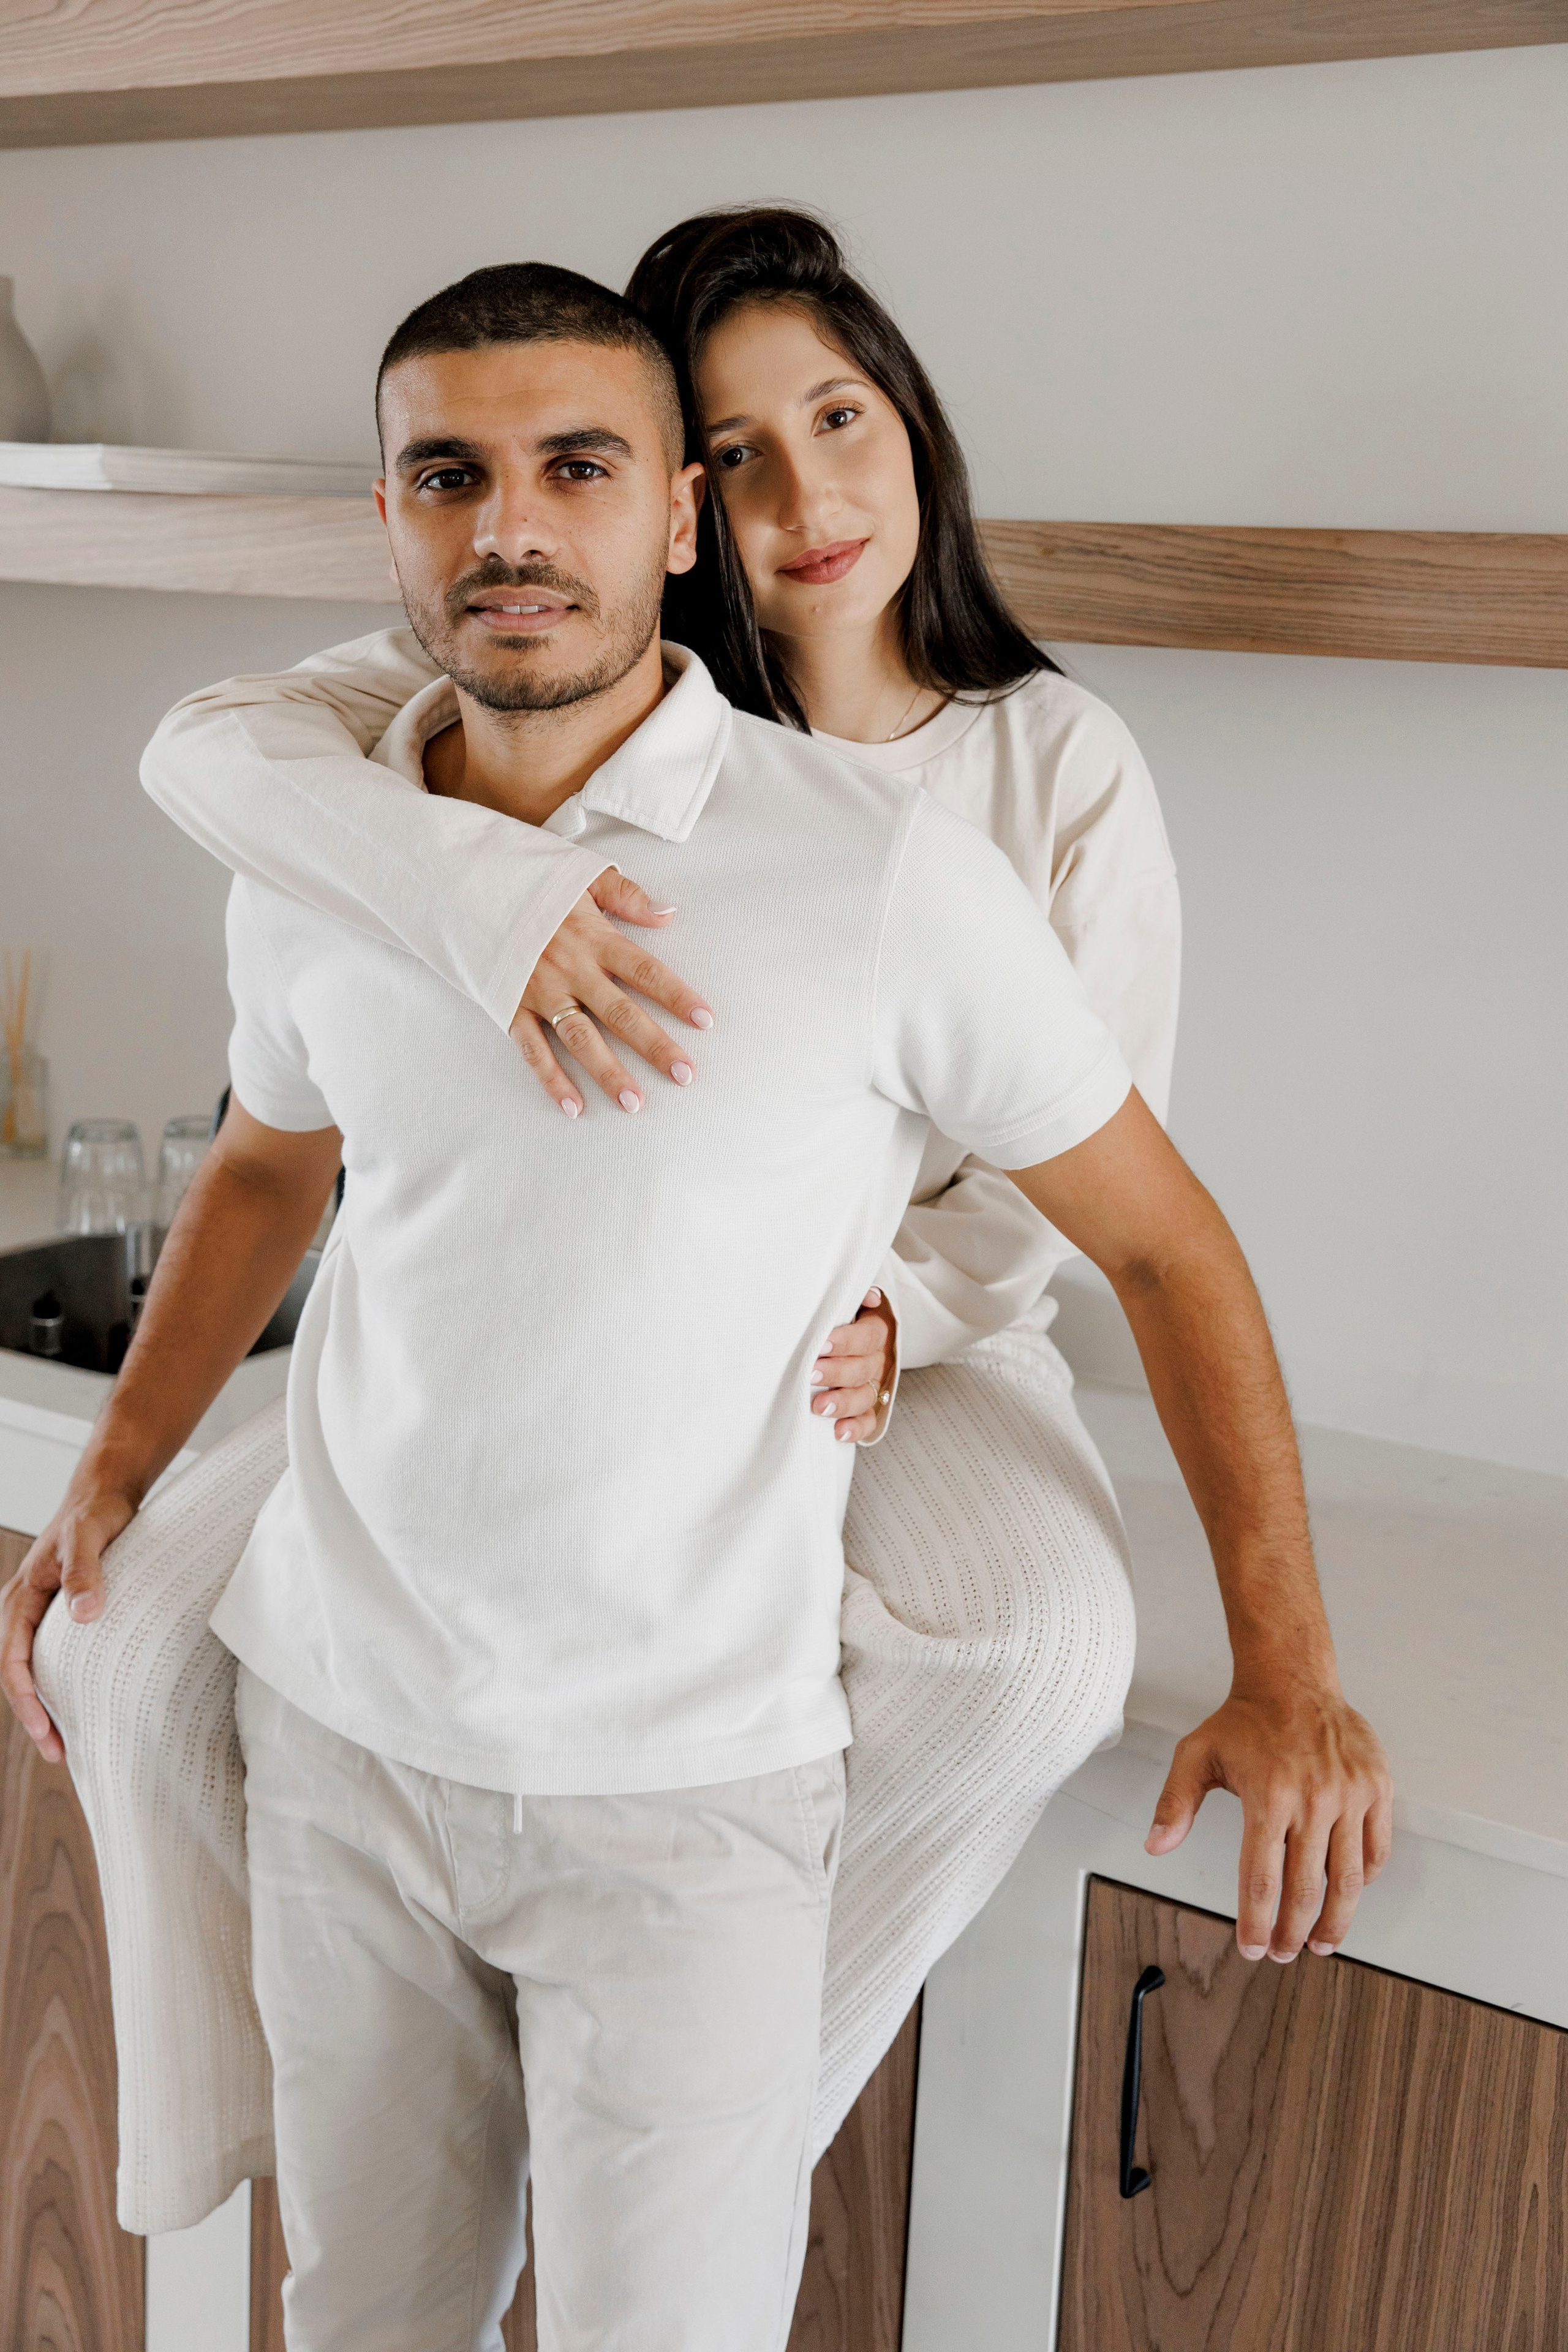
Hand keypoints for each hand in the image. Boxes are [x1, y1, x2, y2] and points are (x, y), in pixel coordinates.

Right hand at [0, 1485, 136, 1762]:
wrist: (102, 1494)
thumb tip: (85, 1614)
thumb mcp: (90, 1536)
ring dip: (41, 1704)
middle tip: (58, 1752)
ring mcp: (36, 1612)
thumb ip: (85, 1572)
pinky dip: (53, 1684)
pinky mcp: (54, 1614)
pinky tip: (75, 1703)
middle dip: (32, 1714)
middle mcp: (21, 1608)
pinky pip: (45, 1656)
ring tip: (64, 1742)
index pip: (10, 1659)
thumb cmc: (95, 1513)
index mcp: (20, 1597)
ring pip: (28, 1668)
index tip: (45, 1730)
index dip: (26, 1698)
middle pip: (14, 1672)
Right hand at [509, 869, 713, 1117]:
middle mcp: (571, 969)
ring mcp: (540, 992)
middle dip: (654, 1046)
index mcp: (594, 937)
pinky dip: (552, 1081)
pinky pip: (534, 1050)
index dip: (677, 995)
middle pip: (621, 1013)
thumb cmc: (532, 882)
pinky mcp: (511, 1007)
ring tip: (634, 1103)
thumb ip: (627, 895)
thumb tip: (669, 913)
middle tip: (684, 1075)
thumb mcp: (582, 875)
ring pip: (581, 1039)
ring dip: (608, 1073)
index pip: (646, 971)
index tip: (706, 1020)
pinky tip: (574, 1108)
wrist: (468, 886)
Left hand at [811, 1289, 896, 1444]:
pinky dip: (855, 1429)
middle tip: (811, 1373)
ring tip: (819, 1406)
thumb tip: (872, 1296)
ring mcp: (874, 1386)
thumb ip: (855, 1297)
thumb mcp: (848, 1304)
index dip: (846, 1341)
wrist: (846, 1342)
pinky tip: (838, 1432)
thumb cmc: (840, 1319)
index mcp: (875, 1332)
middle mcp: (877, 1360)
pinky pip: (867, 1422)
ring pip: (865, 1397)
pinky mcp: (867, 1408)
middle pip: (862, 1369)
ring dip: (843, 1403)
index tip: (822, 1344)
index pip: (866, 1337)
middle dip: (836, 1373)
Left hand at [1145, 1680, 1392, 1962]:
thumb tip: (1154, 1846)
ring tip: (1322, 1945)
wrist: (1293, 1680)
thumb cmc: (1244, 1721)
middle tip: (1284, 1954)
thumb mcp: (1197, 1754)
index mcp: (1268, 1798)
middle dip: (1293, 1933)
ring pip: (1347, 1879)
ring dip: (1335, 1921)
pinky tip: (1346, 1894)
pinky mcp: (1377, 1789)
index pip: (1261, 1879)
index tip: (1251, 1950)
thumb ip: (1174, 1802)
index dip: (1256, 1922)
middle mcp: (1313, 1801)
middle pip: (1306, 1889)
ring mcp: (1350, 1796)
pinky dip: (1363, 1879)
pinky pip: (1376, 1849)